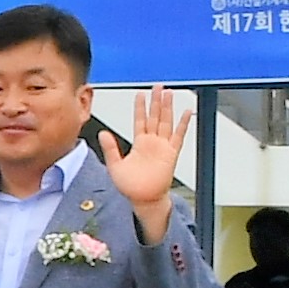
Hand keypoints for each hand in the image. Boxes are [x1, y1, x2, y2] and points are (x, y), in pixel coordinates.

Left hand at [99, 86, 186, 231]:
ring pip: (166, 122)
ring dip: (168, 108)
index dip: (140, 107)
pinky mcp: (172, 154)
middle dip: (156, 101)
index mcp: (139, 143)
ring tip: (169, 93)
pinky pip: (179, 136)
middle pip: (155, 116)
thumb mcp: (115, 166)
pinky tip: (186, 112)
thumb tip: (102, 133)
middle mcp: (152, 142)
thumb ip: (110, 149)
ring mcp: (163, 147)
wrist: (144, 200)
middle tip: (158, 87)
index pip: (140, 120)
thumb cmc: (131, 187)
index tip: (141, 94)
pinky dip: (183, 124)